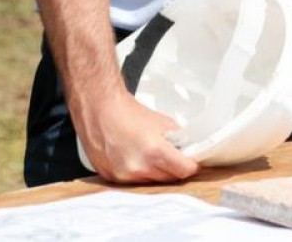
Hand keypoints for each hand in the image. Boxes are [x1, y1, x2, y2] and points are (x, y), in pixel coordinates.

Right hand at [75, 91, 199, 183]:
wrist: (99, 109)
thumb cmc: (128, 112)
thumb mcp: (162, 122)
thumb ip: (178, 139)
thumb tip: (188, 149)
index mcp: (154, 152)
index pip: (184, 170)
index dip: (191, 165)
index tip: (191, 162)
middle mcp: (138, 167)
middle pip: (168, 178)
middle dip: (173, 168)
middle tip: (171, 156)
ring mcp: (123, 175)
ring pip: (150, 181)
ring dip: (154, 172)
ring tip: (148, 153)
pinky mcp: (111, 177)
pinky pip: (132, 181)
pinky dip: (137, 172)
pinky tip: (133, 157)